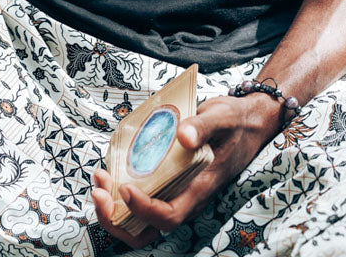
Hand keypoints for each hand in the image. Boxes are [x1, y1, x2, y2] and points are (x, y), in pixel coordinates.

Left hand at [89, 92, 282, 245]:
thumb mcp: (222, 116)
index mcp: (200, 188)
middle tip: (98, 189)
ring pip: (140, 219)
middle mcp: (186, 197)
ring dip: (113, 206)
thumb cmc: (235, 122)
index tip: (124, 188)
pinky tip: (111, 167)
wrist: (248, 123)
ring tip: (99, 177)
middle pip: (148, 229)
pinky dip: (120, 190)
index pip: (169, 216)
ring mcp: (176, 191)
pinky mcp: (169, 181)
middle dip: (116, 217)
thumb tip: (183, 135)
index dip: (143, 209)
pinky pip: (142, 197)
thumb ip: (203, 126)